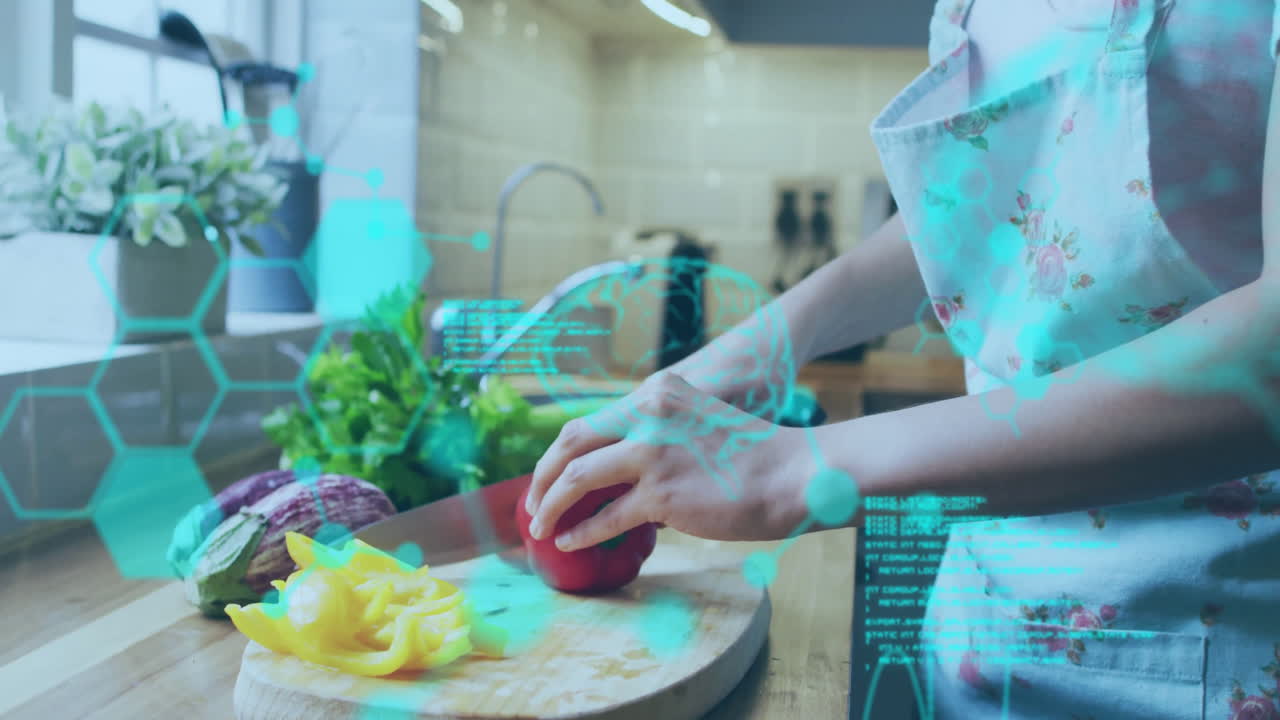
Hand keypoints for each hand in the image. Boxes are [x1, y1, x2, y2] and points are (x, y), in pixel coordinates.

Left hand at [522, 372, 811, 551]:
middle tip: (533, 502)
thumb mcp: (698, 422)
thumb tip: (619, 475)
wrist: (793, 472)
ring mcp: (652, 453)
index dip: (562, 452)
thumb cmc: (753, 455)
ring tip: (540, 527)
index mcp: (656, 392)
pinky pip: (605, 518)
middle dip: (543, 475)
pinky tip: (569, 541)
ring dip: (550, 506)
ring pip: (576, 479)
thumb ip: (659, 436)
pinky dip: (581, 532)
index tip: (550, 475)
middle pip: (570, 443)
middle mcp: (647, 414)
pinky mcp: (661, 493)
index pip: (591, 421)